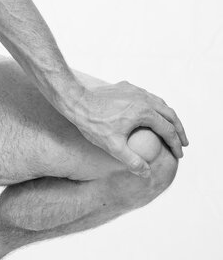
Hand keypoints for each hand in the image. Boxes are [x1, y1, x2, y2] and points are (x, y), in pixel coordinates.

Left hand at [69, 80, 188, 177]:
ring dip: (168, 117)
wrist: (75, 100)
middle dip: (179, 130)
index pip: (167, 130)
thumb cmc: (93, 124)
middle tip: (183, 144)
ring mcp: (135, 90)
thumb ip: (131, 161)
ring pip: (159, 103)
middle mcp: (144, 98)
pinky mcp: (126, 87)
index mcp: (145, 112)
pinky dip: (155, 108)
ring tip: (171, 130)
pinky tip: (151, 116)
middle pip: (169, 114)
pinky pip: (147, 96)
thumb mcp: (112, 146)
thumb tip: (147, 173)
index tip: (179, 155)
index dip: (175, 144)